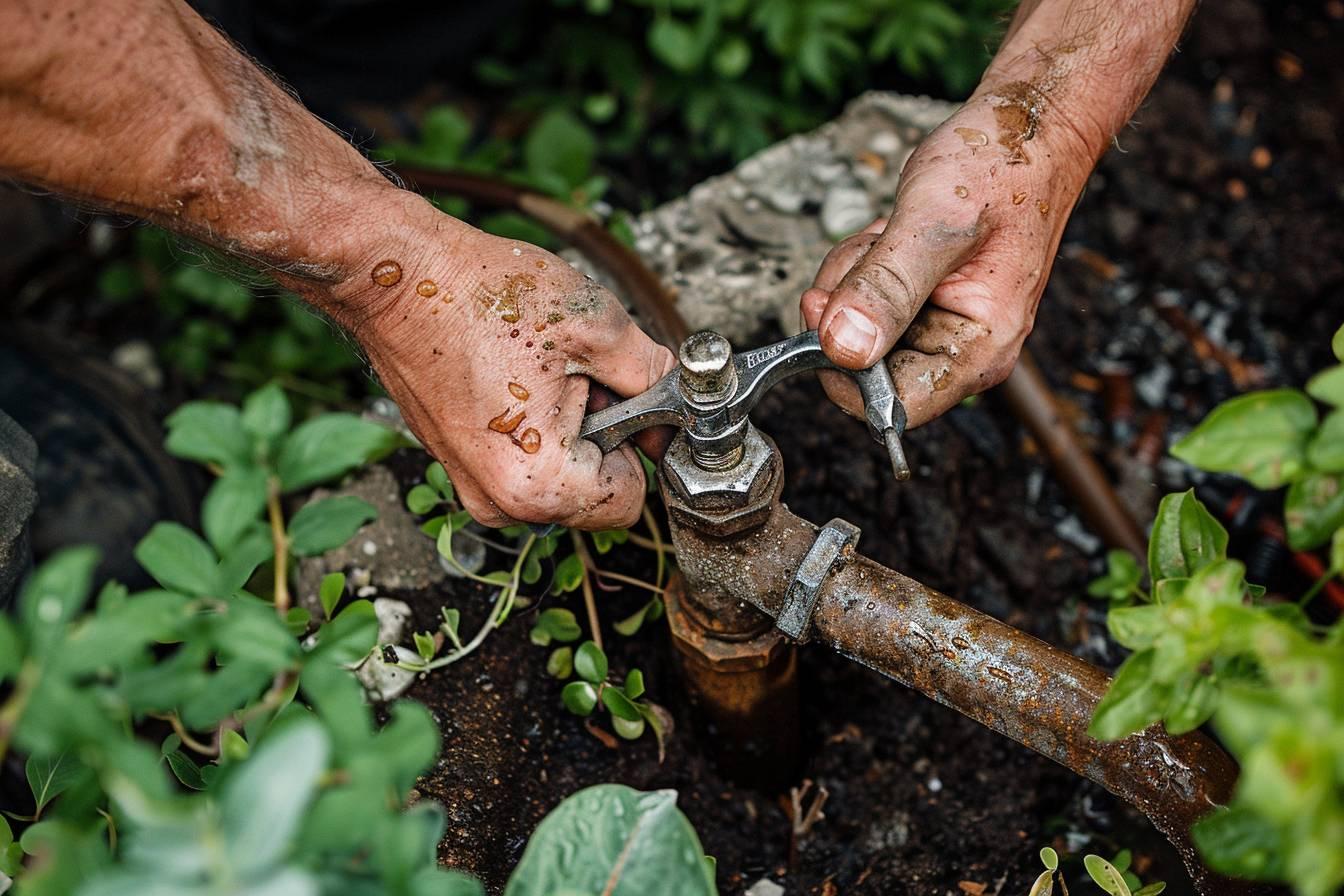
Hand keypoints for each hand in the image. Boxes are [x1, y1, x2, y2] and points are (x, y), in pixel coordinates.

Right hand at [314, 195, 674, 528]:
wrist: (394, 276)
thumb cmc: (479, 297)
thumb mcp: (597, 326)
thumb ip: (655, 376)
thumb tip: (681, 401)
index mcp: (539, 485)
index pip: (630, 503)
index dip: (641, 446)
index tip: (628, 400)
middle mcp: (501, 503)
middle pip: (593, 494)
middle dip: (605, 437)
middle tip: (578, 373)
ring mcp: (473, 486)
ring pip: (560, 477)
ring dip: (570, 430)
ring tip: (543, 369)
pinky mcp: (459, 464)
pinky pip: (523, 461)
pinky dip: (536, 427)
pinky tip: (517, 374)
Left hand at [801, 88, 1093, 426]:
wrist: (1027, 127)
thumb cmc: (1003, 165)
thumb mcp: (936, 222)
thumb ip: (887, 286)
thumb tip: (843, 348)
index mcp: (979, 349)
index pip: (891, 408)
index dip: (843, 369)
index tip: (827, 309)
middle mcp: (958, 348)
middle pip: (862, 366)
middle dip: (849, 305)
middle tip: (877, 250)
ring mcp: (936, 325)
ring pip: (852, 330)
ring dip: (852, 277)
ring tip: (893, 234)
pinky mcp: (918, 303)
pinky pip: (859, 301)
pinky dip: (860, 264)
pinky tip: (891, 234)